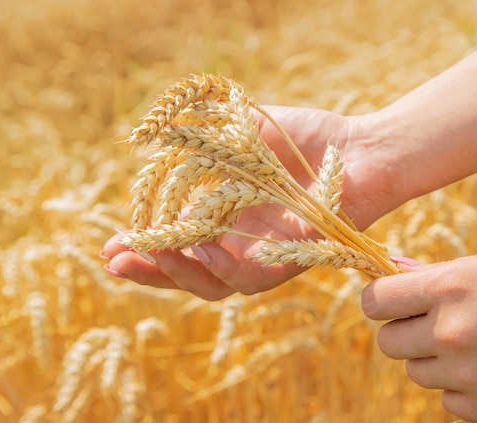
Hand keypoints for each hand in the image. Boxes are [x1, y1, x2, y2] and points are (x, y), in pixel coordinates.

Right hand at [101, 106, 398, 299]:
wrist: (363, 149)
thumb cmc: (310, 139)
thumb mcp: (248, 131)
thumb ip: (210, 139)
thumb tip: (163, 137)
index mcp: (227, 216)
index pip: (179, 241)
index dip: (147, 246)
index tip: (113, 242)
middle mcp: (242, 242)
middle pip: (189, 271)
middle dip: (150, 269)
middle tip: (114, 259)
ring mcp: (266, 255)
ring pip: (213, 283)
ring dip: (178, 272)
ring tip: (150, 253)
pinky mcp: (290, 262)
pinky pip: (250, 277)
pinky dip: (221, 267)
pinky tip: (200, 247)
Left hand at [362, 249, 476, 421]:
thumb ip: (437, 276)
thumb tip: (397, 279)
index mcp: (449, 288)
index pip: (375, 300)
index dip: (377, 301)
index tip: (385, 303)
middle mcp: (450, 331)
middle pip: (387, 342)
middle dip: (403, 332)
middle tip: (429, 325)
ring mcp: (467, 373)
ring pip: (415, 372)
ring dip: (432, 360)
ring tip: (469, 347)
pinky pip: (446, 400)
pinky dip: (460, 388)